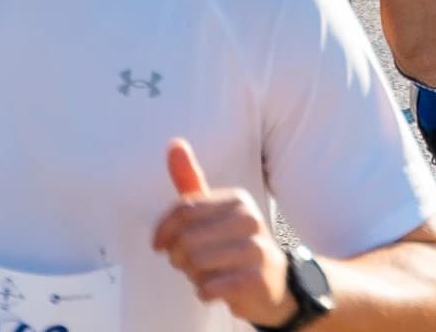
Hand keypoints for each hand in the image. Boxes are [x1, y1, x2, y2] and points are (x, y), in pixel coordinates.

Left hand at [153, 139, 293, 324]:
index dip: (163, 230)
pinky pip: (209, 287)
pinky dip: (204, 292)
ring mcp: (255, 250)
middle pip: (187, 239)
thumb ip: (191, 181)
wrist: (276, 284)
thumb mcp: (214, 212)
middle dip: (178, 257)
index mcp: (237, 200)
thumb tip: (175, 143)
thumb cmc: (234, 245)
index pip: (184, 210)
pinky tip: (214, 290)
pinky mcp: (255, 280)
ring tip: (205, 275)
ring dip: (192, 275)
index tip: (158, 245)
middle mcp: (249, 220)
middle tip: (187, 264)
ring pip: (196, 263)